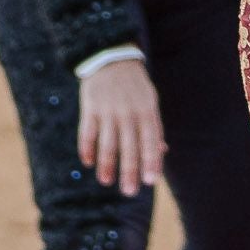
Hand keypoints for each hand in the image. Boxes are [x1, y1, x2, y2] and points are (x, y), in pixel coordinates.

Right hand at [78, 57, 166, 193]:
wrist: (111, 57)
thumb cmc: (135, 86)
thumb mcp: (150, 101)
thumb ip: (154, 127)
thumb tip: (162, 152)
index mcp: (147, 111)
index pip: (151, 141)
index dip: (151, 161)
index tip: (150, 181)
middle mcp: (129, 113)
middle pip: (129, 147)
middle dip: (129, 171)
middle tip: (129, 192)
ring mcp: (108, 111)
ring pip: (107, 144)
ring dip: (107, 165)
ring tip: (106, 182)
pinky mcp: (90, 108)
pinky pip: (88, 133)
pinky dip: (87, 149)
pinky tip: (89, 163)